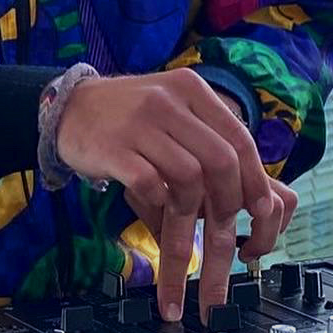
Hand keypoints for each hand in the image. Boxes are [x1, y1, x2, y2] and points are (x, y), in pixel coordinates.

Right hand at [55, 69, 296, 322]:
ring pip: (188, 178)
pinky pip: (150, 186)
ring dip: (192, 217)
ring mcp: (140, 124)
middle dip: (229, 207)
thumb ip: (211, 145)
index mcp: (193, 92)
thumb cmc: (131, 122)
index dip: (256, 183)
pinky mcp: (113, 148)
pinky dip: (159, 208)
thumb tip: (262, 200)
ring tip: (185, 240)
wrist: (69, 109)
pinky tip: (155, 215)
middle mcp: (170, 102)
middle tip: (227, 236)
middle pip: (220, 162)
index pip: (239, 140)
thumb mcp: (175, 116)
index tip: (262, 216)